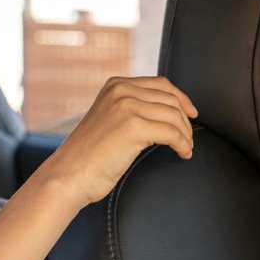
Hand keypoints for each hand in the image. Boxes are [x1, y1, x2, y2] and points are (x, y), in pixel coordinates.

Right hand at [36, 76, 197, 208]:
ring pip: (174, 116)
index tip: (192, 114)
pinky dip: (183, 144)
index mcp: (115, 85)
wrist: (68, 175)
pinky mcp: (133, 126)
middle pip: (170, 99)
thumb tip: (166, 111)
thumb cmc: (89, 156)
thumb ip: (131, 108)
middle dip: (185, 120)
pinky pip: (172, 132)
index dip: (181, 98)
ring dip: (185, 134)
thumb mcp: (110, 120)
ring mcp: (126, 106)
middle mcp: (121, 90)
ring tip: (186, 149)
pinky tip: (183, 153)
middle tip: (189, 139)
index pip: (160, 84)